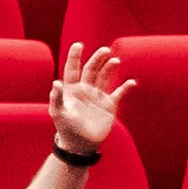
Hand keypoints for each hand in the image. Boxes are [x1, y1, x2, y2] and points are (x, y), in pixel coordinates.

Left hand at [49, 42, 133, 156]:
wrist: (81, 144)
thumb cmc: (66, 128)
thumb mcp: (58, 113)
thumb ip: (56, 98)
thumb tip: (56, 83)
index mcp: (71, 89)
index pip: (73, 69)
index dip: (74, 56)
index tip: (78, 44)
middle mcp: (85, 89)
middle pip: (91, 69)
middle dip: (97, 59)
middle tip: (105, 50)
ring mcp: (98, 96)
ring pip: (105, 77)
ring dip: (110, 68)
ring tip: (115, 60)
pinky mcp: (109, 105)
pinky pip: (119, 93)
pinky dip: (126, 87)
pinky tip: (131, 82)